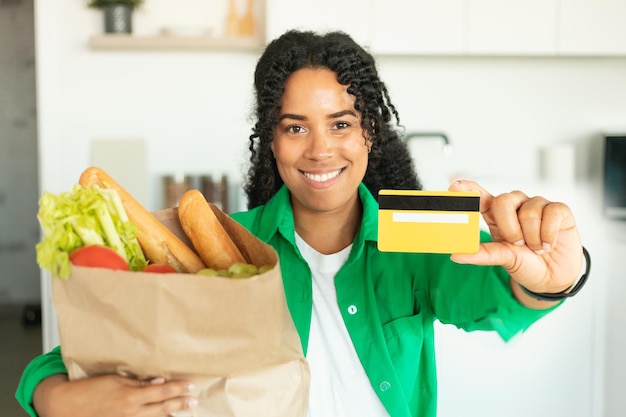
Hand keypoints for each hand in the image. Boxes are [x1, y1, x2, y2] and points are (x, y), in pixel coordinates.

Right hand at [33, 374, 197, 416]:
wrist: (67, 406)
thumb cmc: (89, 389)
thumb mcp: (114, 380)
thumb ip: (138, 382)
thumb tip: (159, 381)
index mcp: (130, 397)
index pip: (162, 392)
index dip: (178, 389)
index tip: (191, 386)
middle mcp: (131, 413)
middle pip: (163, 408)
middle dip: (180, 403)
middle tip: (195, 401)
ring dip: (171, 413)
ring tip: (185, 408)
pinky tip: (164, 416)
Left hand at [448, 180, 583, 300]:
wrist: (552, 277)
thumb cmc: (524, 263)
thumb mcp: (502, 259)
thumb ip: (482, 254)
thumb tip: (456, 255)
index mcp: (496, 215)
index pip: (480, 196)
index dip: (468, 189)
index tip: (454, 186)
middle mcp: (515, 205)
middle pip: (503, 201)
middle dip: (509, 227)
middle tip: (517, 243)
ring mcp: (536, 205)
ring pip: (529, 211)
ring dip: (532, 237)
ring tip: (535, 248)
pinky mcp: (558, 209)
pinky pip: (551, 213)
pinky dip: (548, 235)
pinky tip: (549, 244)